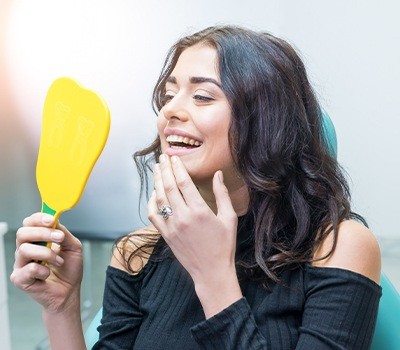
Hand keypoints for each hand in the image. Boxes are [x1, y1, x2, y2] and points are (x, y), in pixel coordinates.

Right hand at [10, 213, 82, 312]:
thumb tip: (55, 221)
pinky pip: (28, 269)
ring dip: (47, 254)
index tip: (52, 220)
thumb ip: (64, 233)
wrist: (69, 291)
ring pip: (24, 250)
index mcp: (37, 239)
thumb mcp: (73, 247)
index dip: (39, 218)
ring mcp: (21, 264)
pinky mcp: (19, 278)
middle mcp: (26, 249)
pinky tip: (48, 274)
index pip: (30, 222)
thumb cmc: (69, 269)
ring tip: (59, 261)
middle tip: (59, 238)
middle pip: (22, 233)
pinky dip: (43, 270)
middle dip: (43, 233)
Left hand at [148, 154, 238, 287]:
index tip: (174, 157)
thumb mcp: (229, 218)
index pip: (184, 182)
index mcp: (199, 211)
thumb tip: (217, 174)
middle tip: (162, 157)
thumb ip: (222, 194)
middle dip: (165, 169)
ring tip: (157, 169)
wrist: (212, 272)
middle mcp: (183, 217)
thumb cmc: (224, 245)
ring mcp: (172, 226)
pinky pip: (154, 215)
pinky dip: (151, 203)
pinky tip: (153, 193)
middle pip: (169, 186)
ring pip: (160, 198)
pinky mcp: (166, 235)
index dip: (178, 167)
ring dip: (157, 181)